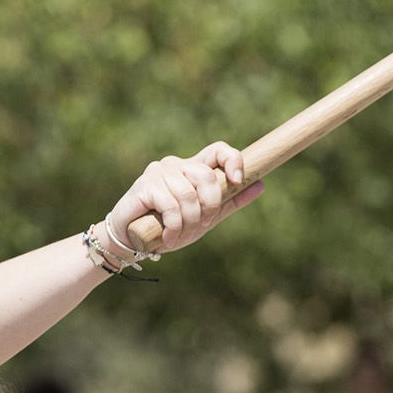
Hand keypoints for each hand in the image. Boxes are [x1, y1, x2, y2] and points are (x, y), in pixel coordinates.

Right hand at [106, 141, 263, 252]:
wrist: (131, 241)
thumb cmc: (169, 227)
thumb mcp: (206, 217)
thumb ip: (231, 201)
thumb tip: (261, 184)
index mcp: (193, 169)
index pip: (218, 150)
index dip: (232, 160)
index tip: (238, 181)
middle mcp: (176, 165)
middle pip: (207, 175)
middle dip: (209, 206)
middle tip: (199, 227)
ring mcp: (159, 173)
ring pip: (189, 194)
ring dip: (189, 222)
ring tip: (180, 236)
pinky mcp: (143, 186)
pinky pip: (171, 205)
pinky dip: (174, 226)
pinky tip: (168, 238)